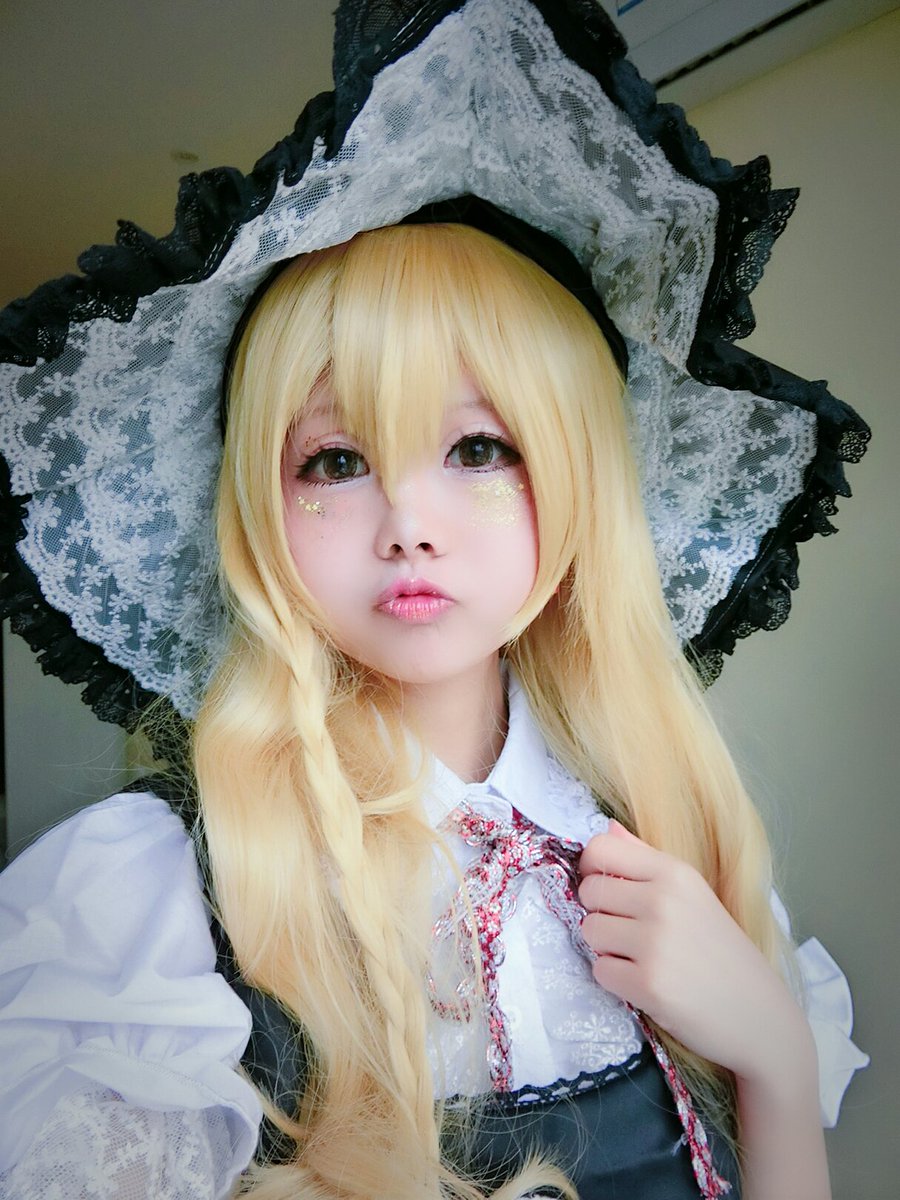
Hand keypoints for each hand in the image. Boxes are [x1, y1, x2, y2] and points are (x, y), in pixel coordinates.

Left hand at [578, 821, 809, 1083]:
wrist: (760, 1016)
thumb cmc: (723, 953)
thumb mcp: (694, 894)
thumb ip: (647, 860)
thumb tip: (608, 828)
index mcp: (676, 873)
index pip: (601, 849)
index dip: (592, 868)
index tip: (606, 887)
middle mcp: (663, 900)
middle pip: (589, 891)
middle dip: (601, 912)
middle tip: (631, 932)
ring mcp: (654, 943)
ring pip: (589, 930)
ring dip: (606, 948)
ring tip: (640, 958)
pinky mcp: (647, 984)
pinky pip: (599, 970)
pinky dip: (616, 980)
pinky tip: (645, 983)